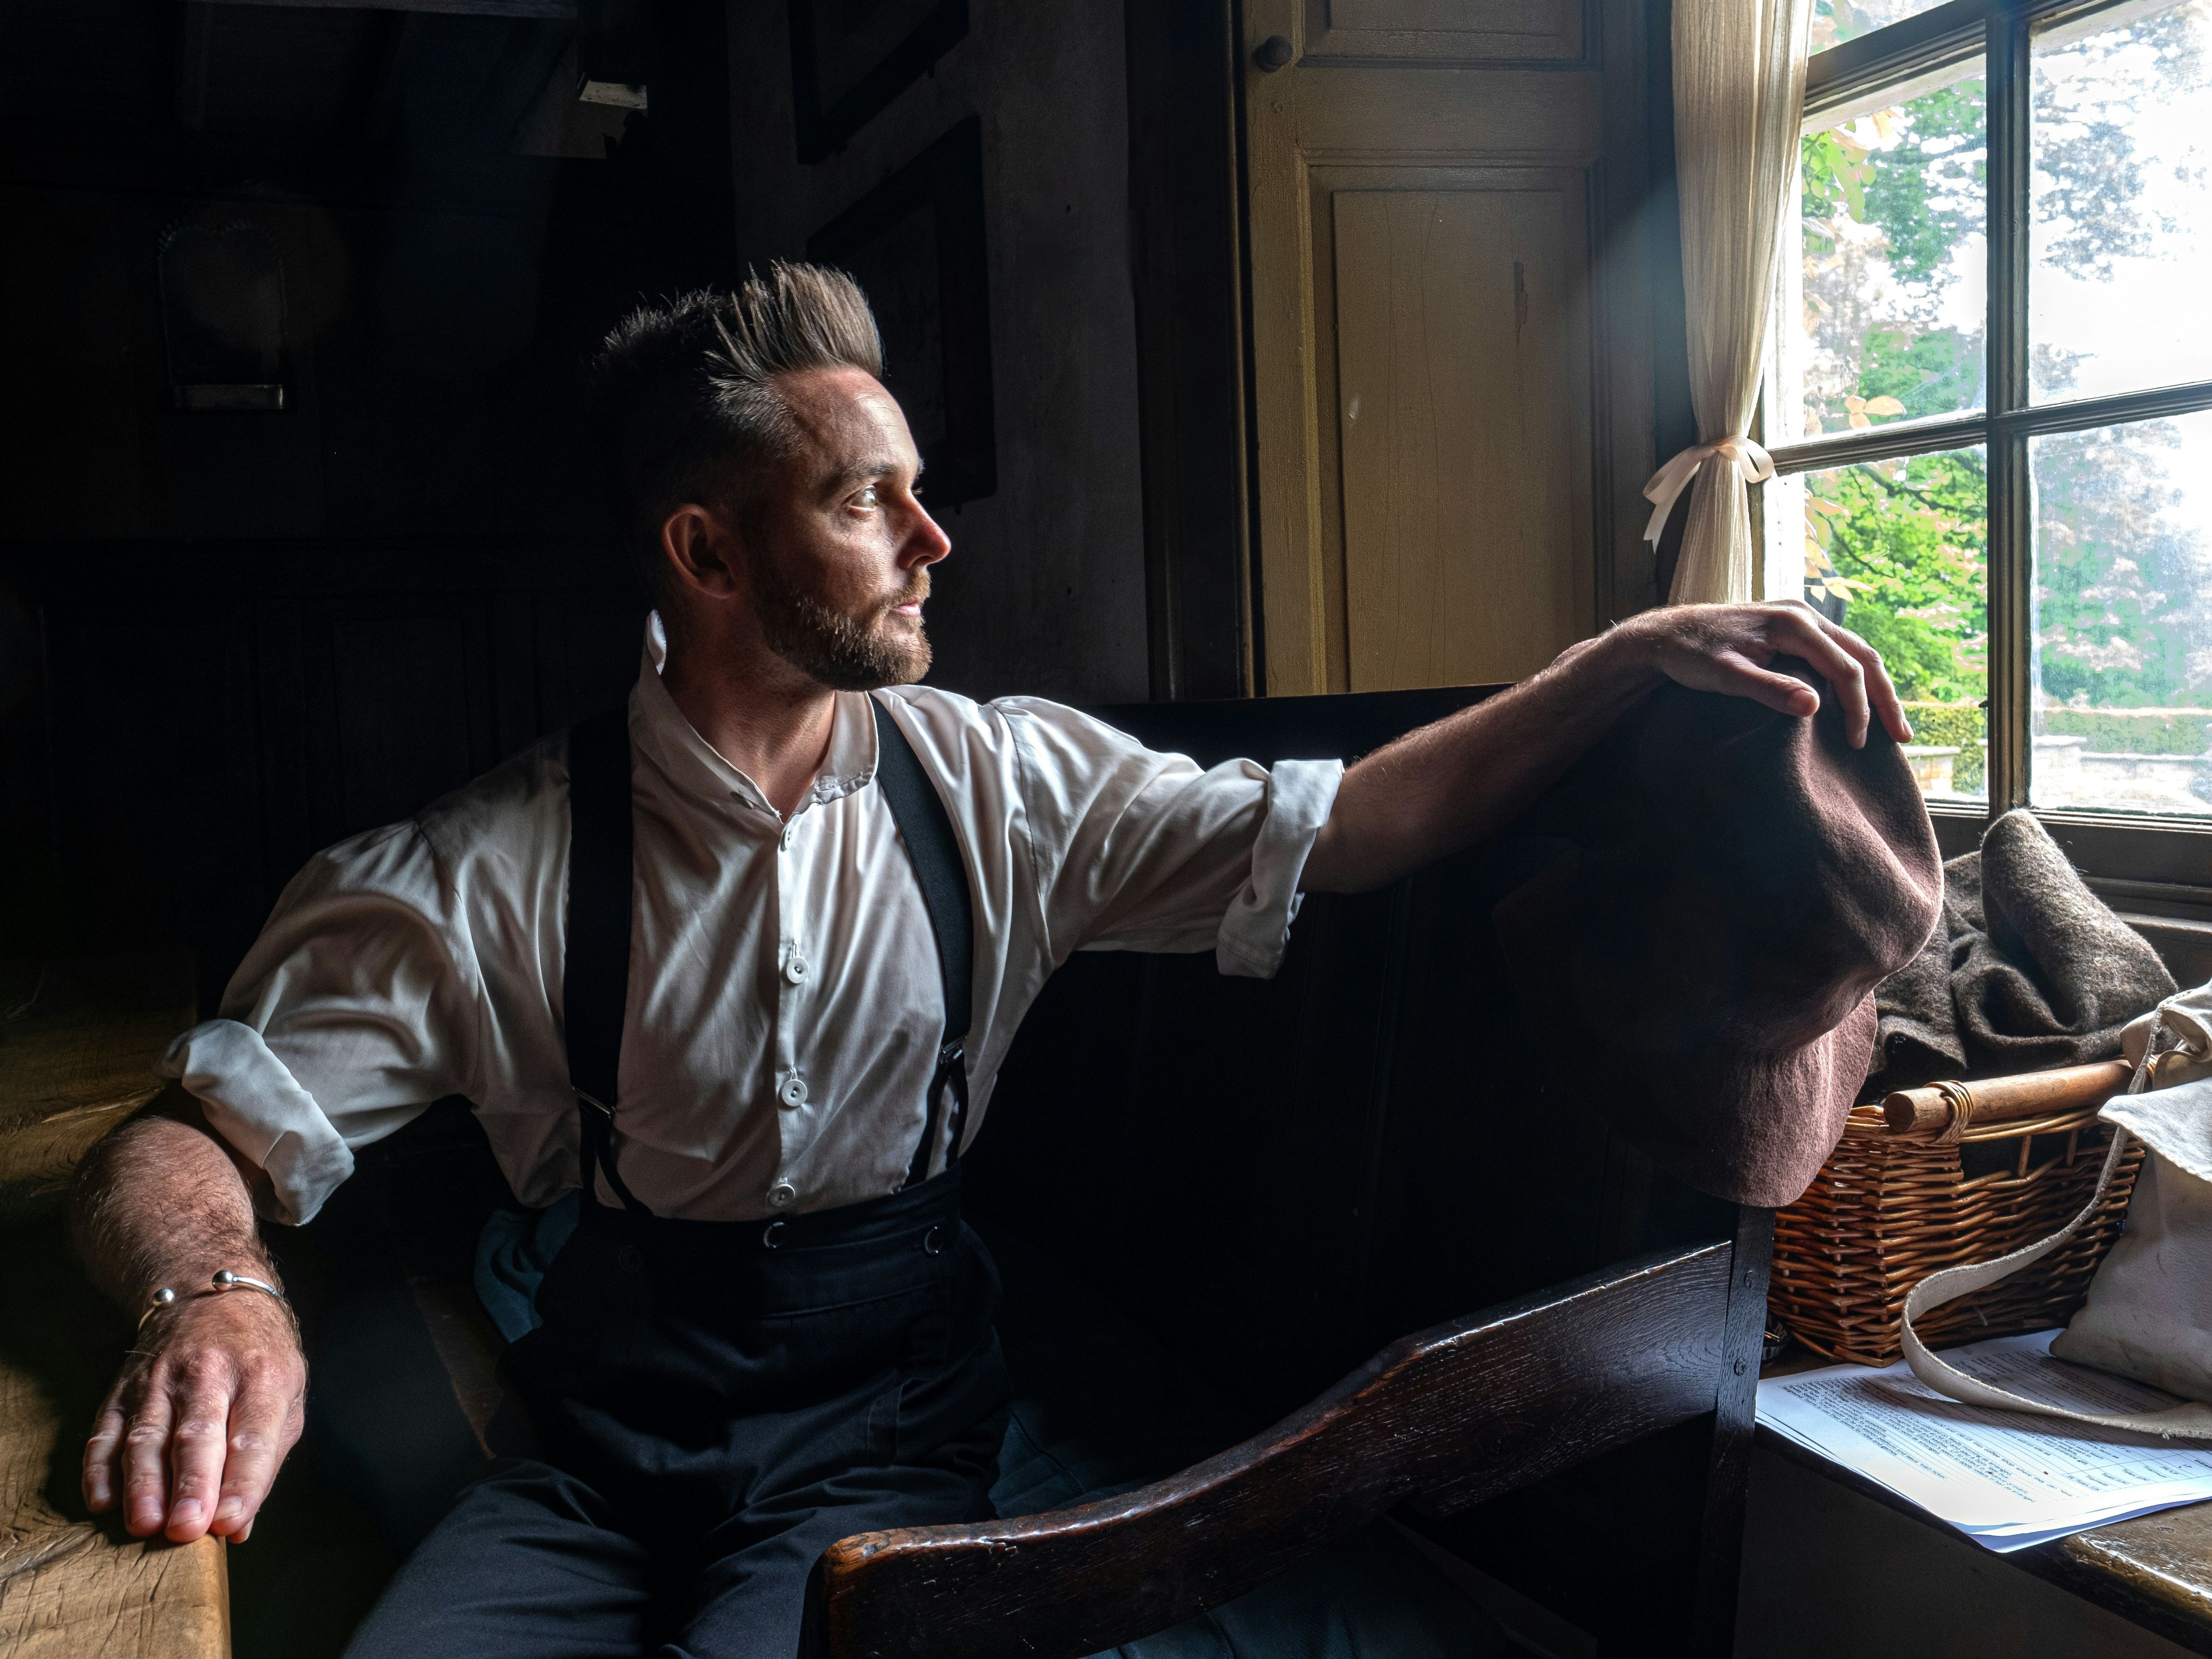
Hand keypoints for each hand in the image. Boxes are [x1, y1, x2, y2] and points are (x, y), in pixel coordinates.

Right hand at [84, 1289, 305, 1543]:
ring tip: (144, 1525)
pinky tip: (102, 1501)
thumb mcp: (285, 1397)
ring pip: (147, 1436)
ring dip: (144, 1484)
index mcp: (262, 1376)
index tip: (229, 1523)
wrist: (211, 1294)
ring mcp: (160, 1380)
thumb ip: (265, 1462)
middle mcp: (209, 1374)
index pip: (254, 1436)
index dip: (242, 1482)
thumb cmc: (258, 1358)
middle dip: (191, 1485)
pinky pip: (106, 1431)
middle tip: (184, 1529)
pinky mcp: (123, 1388)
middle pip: (197, 1435)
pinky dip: (100, 1468)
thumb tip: (238, 1526)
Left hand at [1612, 601, 1910, 748]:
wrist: (1666, 635)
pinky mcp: (1793, 630)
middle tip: (1902, 738)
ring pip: (1854, 653)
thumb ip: (1768, 689)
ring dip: (1876, 688)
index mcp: (1793, 625)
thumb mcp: (1725, 676)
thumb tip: (1815, 706)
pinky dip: (1855, 679)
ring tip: (1892, 725)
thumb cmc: (1691, 655)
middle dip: (1885, 698)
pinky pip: (1837, 653)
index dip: (1858, 708)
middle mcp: (1803, 616)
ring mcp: (1800, 620)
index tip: (1857, 744)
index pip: (1845, 668)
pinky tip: (1859, 704)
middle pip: (1863, 657)